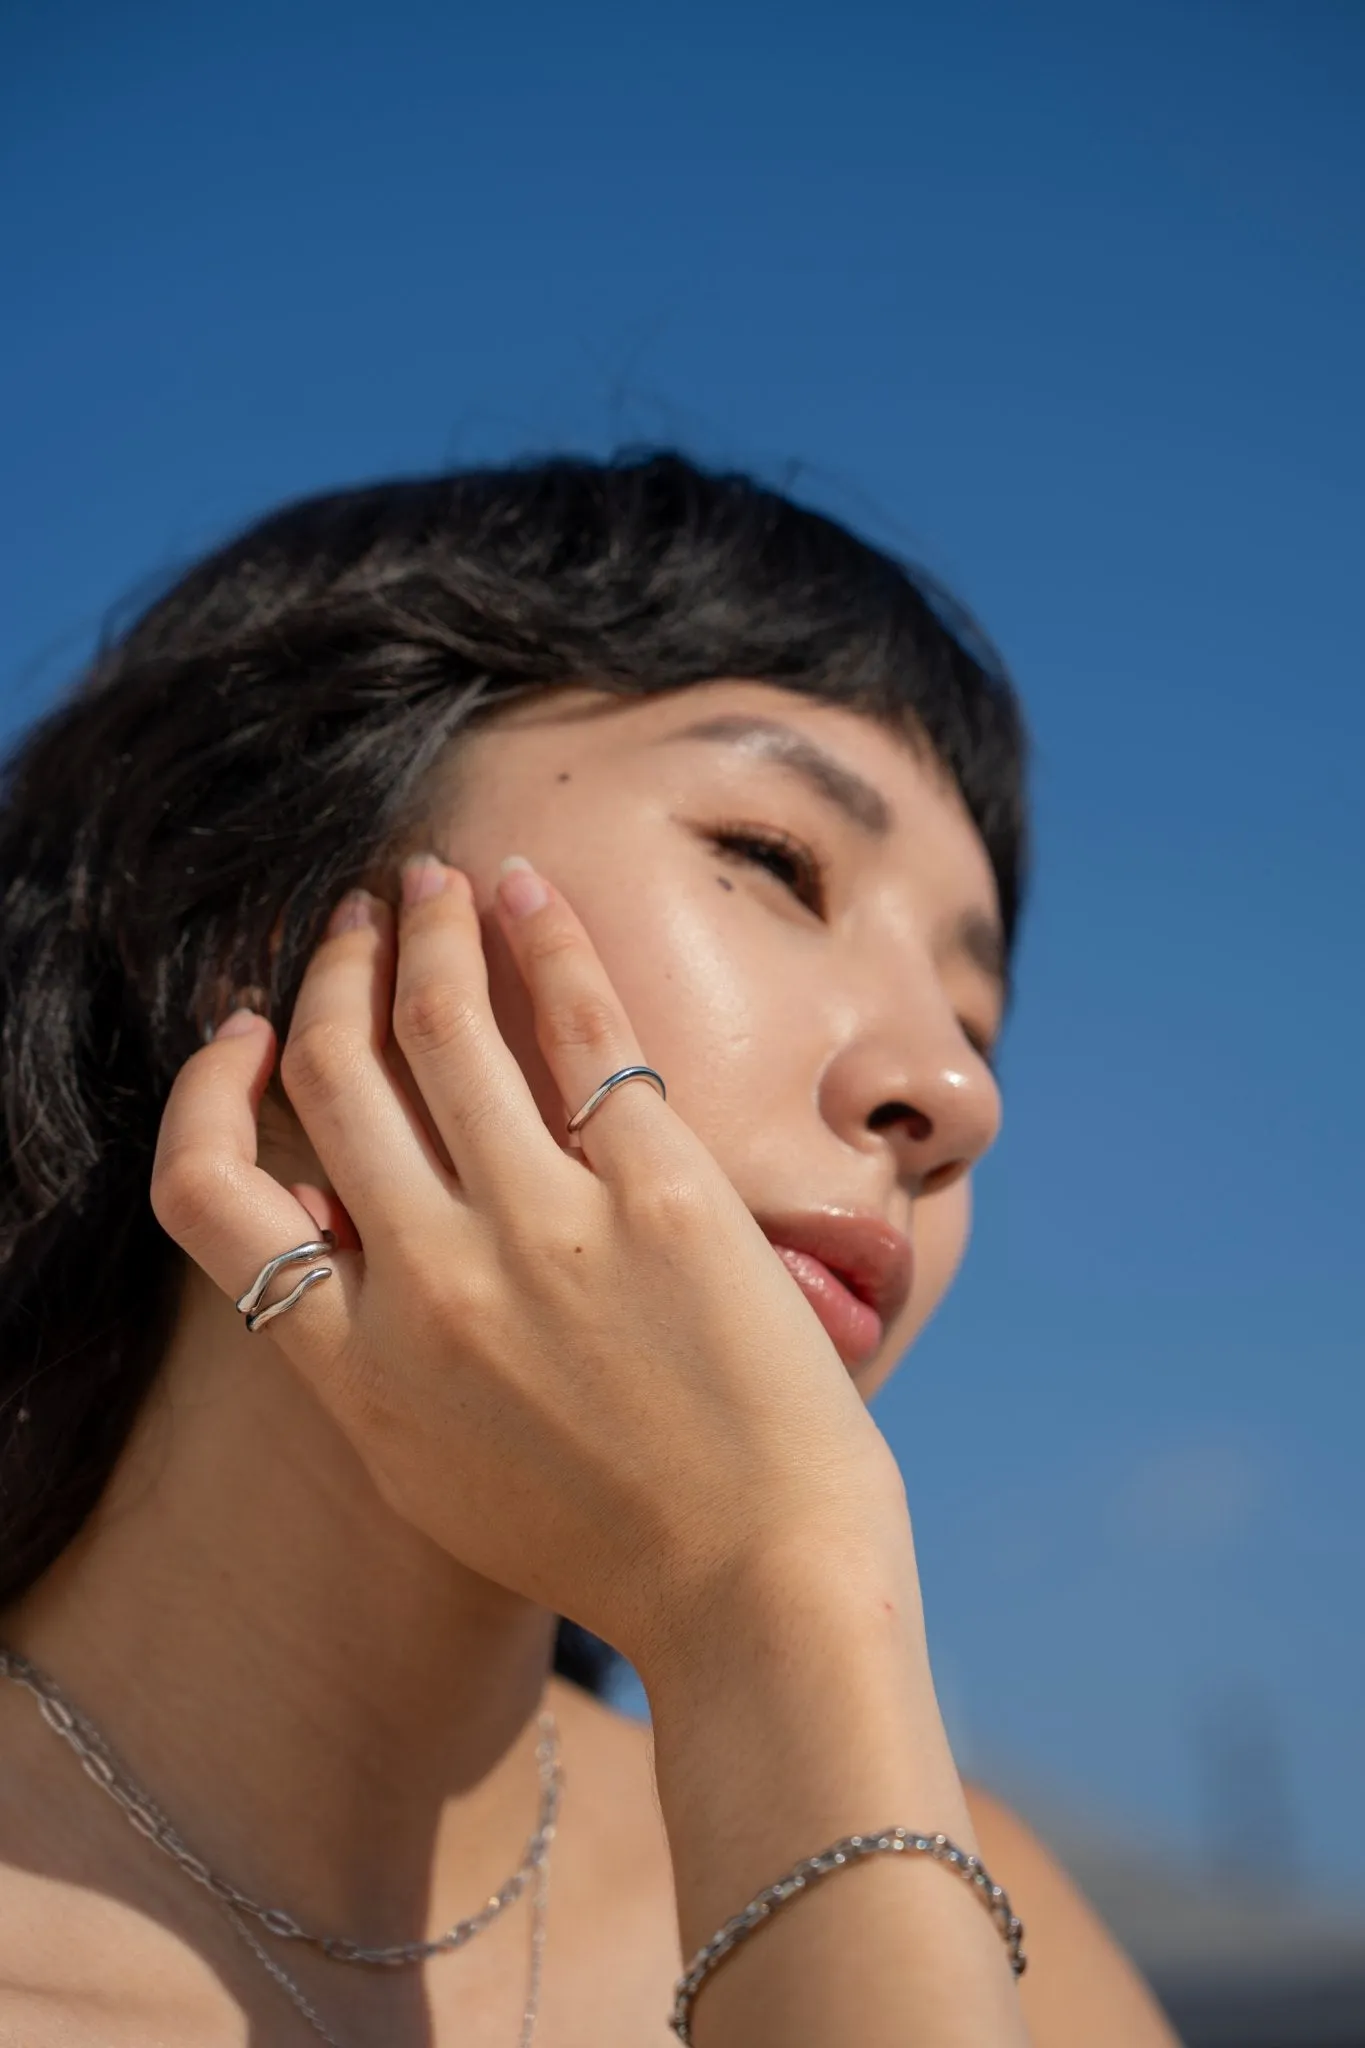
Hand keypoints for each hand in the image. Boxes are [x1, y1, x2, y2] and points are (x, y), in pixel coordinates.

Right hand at [151, 856, 905, 1676]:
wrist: (762, 1588)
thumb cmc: (611, 1543)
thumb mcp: (434, 1476)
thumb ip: (367, 1358)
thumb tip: (338, 1228)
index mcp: (355, 1371)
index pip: (208, 1193)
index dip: (210, 1090)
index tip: (248, 1033)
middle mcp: (429, 1285)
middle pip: (331, 1074)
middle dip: (329, 972)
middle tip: (351, 920)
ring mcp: (543, 1232)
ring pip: (439, 1023)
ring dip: (422, 927)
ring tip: (427, 879)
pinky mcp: (660, 1193)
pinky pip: (580, 1025)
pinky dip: (543, 937)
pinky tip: (526, 888)